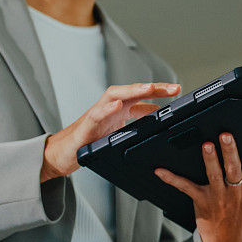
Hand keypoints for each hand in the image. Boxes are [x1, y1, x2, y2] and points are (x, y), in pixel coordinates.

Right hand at [41, 83, 180, 181]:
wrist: (63, 153)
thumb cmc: (92, 141)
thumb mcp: (120, 133)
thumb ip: (137, 126)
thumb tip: (160, 123)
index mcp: (120, 109)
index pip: (142, 96)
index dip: (159, 92)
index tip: (177, 90)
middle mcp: (109, 107)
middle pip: (132, 91)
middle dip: (152, 87)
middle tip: (172, 88)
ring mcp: (97, 114)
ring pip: (114, 95)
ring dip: (132, 90)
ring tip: (148, 88)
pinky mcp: (85, 127)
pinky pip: (96, 115)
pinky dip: (106, 108)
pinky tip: (117, 105)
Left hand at [154, 131, 241, 241]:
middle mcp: (237, 192)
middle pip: (233, 169)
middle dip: (230, 152)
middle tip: (226, 135)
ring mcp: (217, 196)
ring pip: (211, 175)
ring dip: (207, 160)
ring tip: (204, 145)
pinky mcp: (200, 200)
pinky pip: (184, 187)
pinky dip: (171, 178)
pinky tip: (159, 169)